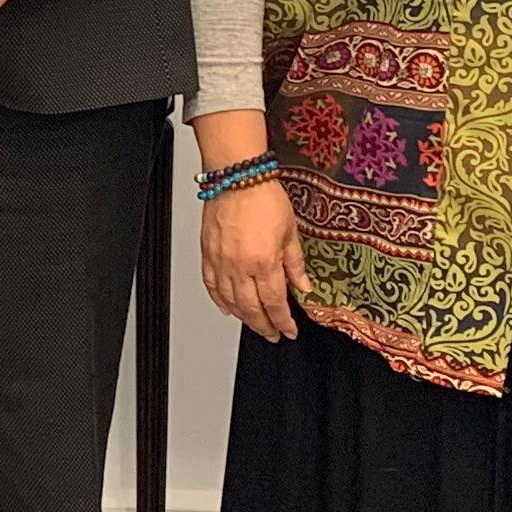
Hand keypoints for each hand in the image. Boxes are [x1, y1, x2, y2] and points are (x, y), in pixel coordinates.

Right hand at [199, 179, 311, 342]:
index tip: (289, 330)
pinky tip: (227, 307)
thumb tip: (304, 286)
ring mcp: (220, 261)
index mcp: (264, 262)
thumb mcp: (290, 232)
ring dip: (243, 318)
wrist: (237, 176)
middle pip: (251, 308)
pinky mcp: (207, 254)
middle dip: (264, 326)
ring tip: (255, 324)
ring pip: (229, 301)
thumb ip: (295, 264)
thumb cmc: (263, 197)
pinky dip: (219, 301)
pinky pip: (211, 285)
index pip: (274, 303)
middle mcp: (239, 266)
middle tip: (273, 334)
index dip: (283, 321)